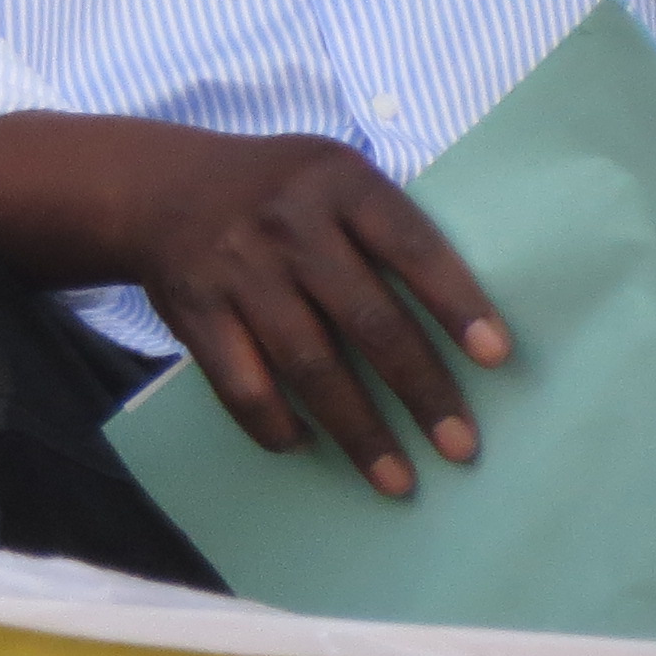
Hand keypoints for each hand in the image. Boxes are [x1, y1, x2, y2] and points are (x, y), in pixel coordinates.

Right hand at [129, 130, 511, 491]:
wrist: (156, 189)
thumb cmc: (276, 194)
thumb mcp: (331, 177)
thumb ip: (381, 229)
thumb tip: (461, 323)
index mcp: (338, 182)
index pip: (411, 247)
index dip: (457, 303)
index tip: (498, 358)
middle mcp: (287, 222)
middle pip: (367, 319)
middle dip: (420, 390)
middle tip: (460, 447)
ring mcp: (237, 268)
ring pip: (309, 364)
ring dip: (358, 430)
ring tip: (396, 479)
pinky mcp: (195, 310)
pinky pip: (242, 384)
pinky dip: (276, 424)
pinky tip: (307, 445)